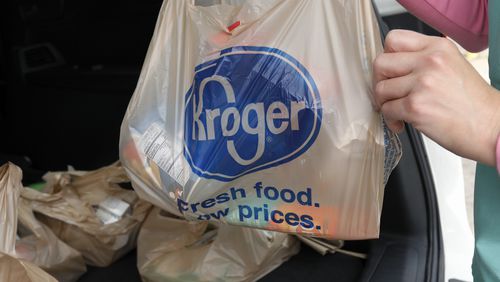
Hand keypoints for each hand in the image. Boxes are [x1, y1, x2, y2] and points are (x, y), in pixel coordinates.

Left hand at [373, 29, 499, 165]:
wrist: (491, 127)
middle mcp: (429, 61)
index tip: (390, 71)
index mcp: (438, 47)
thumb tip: (392, 66)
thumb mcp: (452, 65)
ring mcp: (422, 83)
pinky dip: (390, 120)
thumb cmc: (472, 103)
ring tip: (398, 112)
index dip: (386, 56)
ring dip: (384, 104)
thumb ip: (423, 60)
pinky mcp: (415, 106)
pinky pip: (386, 110)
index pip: (393, 39)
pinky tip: (403, 123)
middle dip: (379, 82)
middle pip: (381, 63)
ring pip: (380, 89)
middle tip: (388, 94)